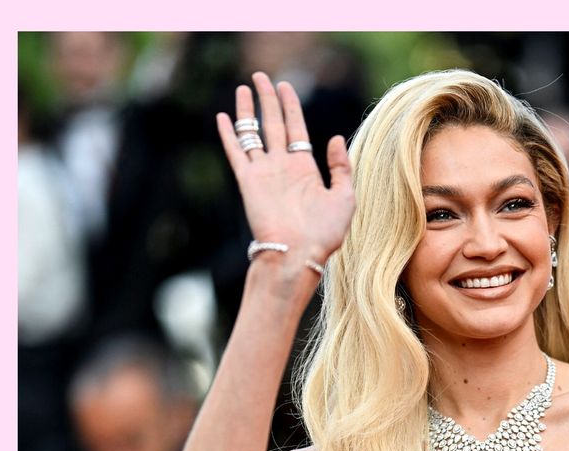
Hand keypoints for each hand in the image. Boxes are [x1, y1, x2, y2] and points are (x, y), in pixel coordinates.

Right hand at [216, 72, 354, 270]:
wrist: (298, 254)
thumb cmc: (324, 233)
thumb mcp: (345, 197)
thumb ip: (340, 167)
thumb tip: (335, 137)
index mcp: (305, 168)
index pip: (295, 128)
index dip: (290, 106)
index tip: (285, 86)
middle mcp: (282, 167)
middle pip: (273, 124)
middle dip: (268, 99)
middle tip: (261, 77)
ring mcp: (264, 173)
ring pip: (253, 133)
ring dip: (247, 110)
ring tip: (244, 88)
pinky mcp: (248, 182)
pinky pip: (236, 152)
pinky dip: (229, 134)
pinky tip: (224, 117)